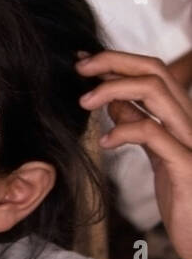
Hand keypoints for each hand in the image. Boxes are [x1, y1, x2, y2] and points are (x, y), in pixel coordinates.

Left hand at [77, 50, 191, 258]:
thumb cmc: (183, 198)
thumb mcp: (156, 155)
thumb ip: (138, 125)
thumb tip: (113, 99)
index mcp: (183, 118)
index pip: (154, 71)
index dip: (117, 61)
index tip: (83, 63)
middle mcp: (191, 122)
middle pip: (155, 70)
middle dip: (112, 61)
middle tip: (79, 70)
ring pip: (156, 90)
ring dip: (112, 88)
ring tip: (84, 102)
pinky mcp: (187, 165)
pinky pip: (154, 133)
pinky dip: (124, 129)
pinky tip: (105, 142)